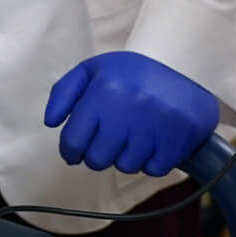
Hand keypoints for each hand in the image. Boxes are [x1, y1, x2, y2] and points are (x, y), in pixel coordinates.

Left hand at [44, 51, 221, 176]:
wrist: (185, 66)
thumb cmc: (132, 73)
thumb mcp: (93, 70)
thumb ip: (64, 93)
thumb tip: (50, 123)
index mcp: (103, 92)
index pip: (73, 140)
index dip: (70, 151)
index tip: (74, 153)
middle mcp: (126, 111)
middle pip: (97, 159)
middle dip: (97, 154)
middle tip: (107, 141)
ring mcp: (153, 128)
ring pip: (125, 166)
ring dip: (125, 156)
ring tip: (133, 135)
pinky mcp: (176, 142)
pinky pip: (152, 169)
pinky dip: (150, 161)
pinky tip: (152, 141)